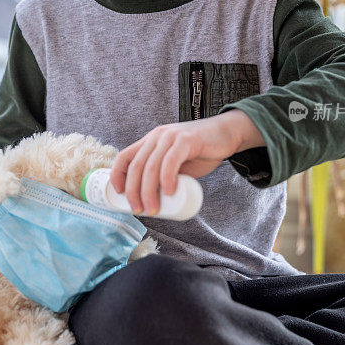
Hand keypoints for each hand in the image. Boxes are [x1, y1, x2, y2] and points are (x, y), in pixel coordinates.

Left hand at [109, 114, 242, 215]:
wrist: (227, 134)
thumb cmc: (201, 151)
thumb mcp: (176, 161)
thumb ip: (164, 174)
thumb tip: (152, 199)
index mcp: (151, 141)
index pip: (124, 157)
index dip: (117, 176)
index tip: (119, 196)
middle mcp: (157, 136)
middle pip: (136, 166)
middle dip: (134, 192)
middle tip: (139, 210)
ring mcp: (171, 136)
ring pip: (151, 166)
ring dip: (148, 191)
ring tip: (153, 209)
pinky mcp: (186, 140)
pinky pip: (170, 161)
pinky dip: (166, 179)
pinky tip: (169, 192)